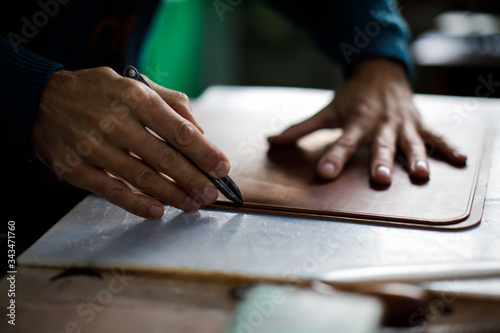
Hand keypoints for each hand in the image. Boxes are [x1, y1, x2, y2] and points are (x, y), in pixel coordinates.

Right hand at [32, 67, 229, 218]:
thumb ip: (169, 101)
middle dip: (194, 179)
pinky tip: (158, 211)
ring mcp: (94, 148)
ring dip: (173, 195)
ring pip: (143, 178)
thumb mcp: (132, 82)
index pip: (179, 130)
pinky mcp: (77, 169)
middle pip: (165, 158)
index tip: (222, 167)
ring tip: (192, 204)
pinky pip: (113, 192)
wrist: (39, 100)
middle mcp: (116, 123)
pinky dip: (138, 204)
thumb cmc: (95, 92)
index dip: (204, 152)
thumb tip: (198, 128)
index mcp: (134, 98)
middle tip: (212, 194)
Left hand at [268, 58, 466, 183]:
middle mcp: (381, 123)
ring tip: (421, 176)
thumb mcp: (328, 110)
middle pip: (381, 144)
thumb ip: (301, 128)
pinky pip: (437, 135)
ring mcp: (403, 123)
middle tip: (380, 179)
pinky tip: (461, 160)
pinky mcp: (419, 123)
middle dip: (381, 161)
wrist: (382, 72)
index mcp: (357, 120)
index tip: (324, 174)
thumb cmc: (353, 96)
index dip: (334, 157)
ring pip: (411, 142)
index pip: (343, 141)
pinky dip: (449, 147)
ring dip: (417, 157)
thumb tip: (271, 142)